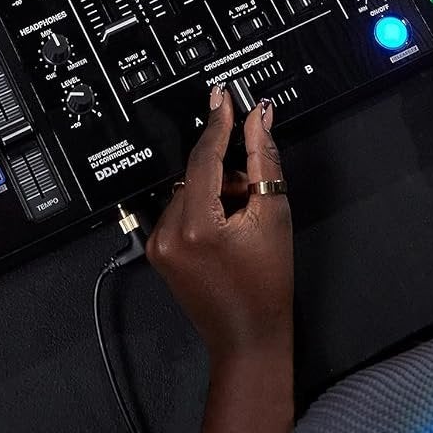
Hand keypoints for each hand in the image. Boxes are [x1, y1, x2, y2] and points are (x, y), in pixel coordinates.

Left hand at [147, 88, 292, 365]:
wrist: (249, 336)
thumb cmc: (267, 283)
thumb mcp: (273, 214)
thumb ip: (263, 159)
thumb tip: (259, 117)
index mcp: (196, 224)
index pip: (203, 156)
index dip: (218, 122)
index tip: (223, 96)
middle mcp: (168, 232)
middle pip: (197, 172)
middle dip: (227, 174)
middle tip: (253, 197)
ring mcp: (159, 244)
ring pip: (189, 189)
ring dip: (216, 192)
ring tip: (242, 223)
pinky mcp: (158, 251)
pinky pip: (180, 209)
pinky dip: (204, 209)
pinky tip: (226, 231)